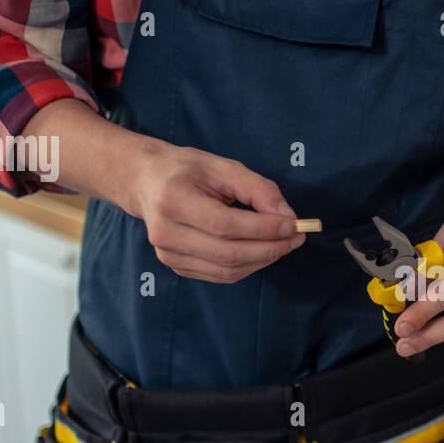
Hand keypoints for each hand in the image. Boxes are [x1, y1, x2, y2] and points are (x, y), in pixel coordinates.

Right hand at [123, 143, 303, 282]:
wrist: (147, 182)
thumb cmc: (188, 170)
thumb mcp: (224, 167)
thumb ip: (258, 189)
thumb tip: (288, 217)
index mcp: (173, 199)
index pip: (224, 224)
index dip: (262, 229)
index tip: (293, 224)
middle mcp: (164, 232)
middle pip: (227, 253)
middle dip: (269, 248)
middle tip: (296, 237)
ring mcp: (167, 254)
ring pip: (227, 270)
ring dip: (263, 260)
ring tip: (284, 244)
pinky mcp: (176, 266)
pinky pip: (220, 275)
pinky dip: (248, 266)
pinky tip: (262, 251)